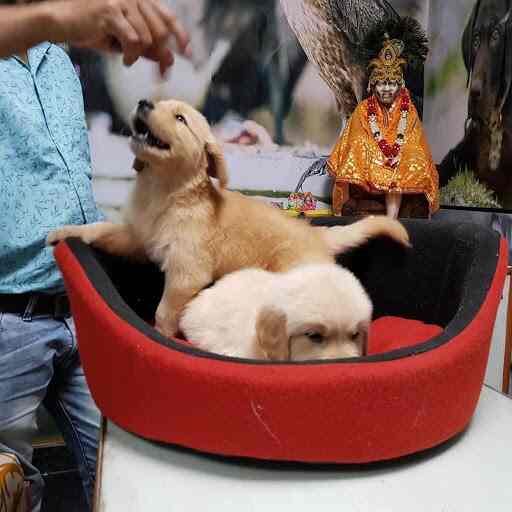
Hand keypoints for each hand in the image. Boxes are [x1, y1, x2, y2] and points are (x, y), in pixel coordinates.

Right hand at [50, 0, 190, 74]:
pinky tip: (124, 59)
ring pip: (146, 38)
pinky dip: (131, 55)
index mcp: (139, 1)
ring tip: (128, 59)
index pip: (168, 17)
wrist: (61, 22)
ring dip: (139, 56)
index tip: (188, 52)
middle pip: (160, 31)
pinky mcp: (110, 11)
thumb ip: (147, 47)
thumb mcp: (125, 40)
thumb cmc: (92, 29)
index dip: (181, 35)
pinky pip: (132, 40)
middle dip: (163, 56)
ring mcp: (121, 1)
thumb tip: (168, 59)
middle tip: (161, 73)